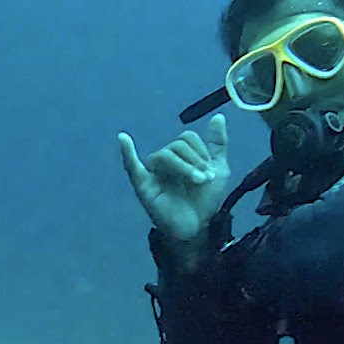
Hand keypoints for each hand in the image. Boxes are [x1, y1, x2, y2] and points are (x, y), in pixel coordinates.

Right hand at [118, 114, 230, 241]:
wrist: (198, 227)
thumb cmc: (205, 200)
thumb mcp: (218, 169)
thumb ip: (217, 144)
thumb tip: (219, 117)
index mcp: (181, 155)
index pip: (187, 138)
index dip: (201, 151)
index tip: (211, 172)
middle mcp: (165, 161)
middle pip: (177, 146)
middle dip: (195, 160)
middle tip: (205, 179)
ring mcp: (153, 172)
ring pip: (165, 155)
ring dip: (185, 166)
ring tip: (198, 181)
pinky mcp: (144, 185)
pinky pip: (132, 166)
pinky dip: (127, 152)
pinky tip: (124, 139)